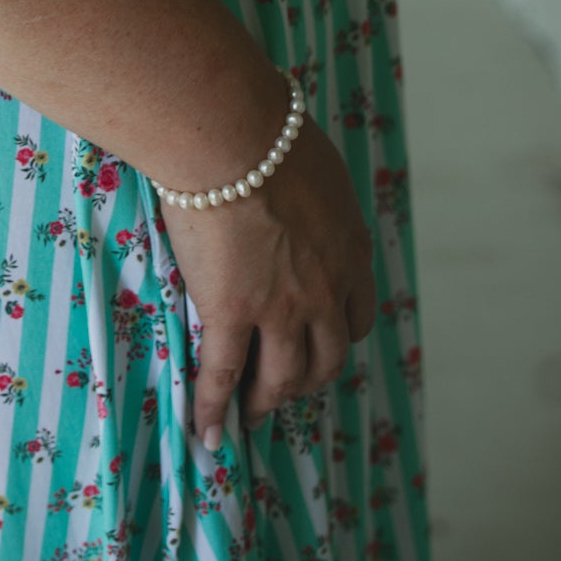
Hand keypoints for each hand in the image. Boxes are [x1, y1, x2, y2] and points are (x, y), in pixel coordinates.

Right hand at [158, 108, 377, 448]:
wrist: (232, 134)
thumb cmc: (265, 129)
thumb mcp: (313, 163)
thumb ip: (311, 191)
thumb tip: (295, 180)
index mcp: (350, 251)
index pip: (354, 315)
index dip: (334, 336)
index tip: (317, 341)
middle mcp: (326, 291)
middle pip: (326, 358)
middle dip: (306, 378)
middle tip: (285, 387)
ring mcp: (282, 308)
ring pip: (282, 377)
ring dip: (266, 401)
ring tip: (248, 416)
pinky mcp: (234, 313)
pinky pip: (224, 375)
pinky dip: (215, 408)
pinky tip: (207, 431)